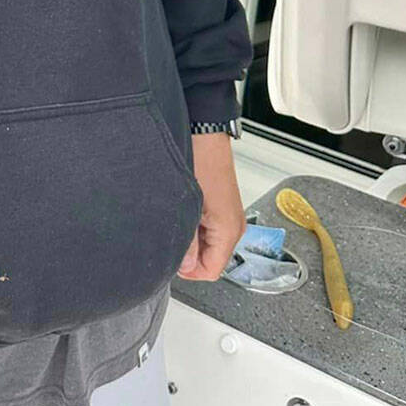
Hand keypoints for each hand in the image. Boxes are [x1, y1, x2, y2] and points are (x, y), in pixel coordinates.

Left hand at [175, 132, 244, 280]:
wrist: (205, 134)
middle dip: (189, 254)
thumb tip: (185, 265)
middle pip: (210, 260)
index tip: (170, 257)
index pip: (210, 271)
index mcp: (229, 230)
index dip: (188, 270)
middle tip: (171, 234)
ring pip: (207, 245)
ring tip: (177, 217)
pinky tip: (182, 210)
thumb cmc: (200, 160)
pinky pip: (208, 230)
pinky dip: (194, 226)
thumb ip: (187, 242)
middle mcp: (234, 226)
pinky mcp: (222, 208)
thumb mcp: (189, 207)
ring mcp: (229, 217)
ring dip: (190, 239)